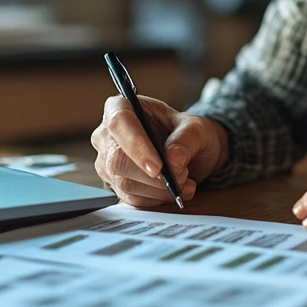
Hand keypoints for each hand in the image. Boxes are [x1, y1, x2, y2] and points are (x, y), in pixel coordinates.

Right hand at [91, 96, 228, 208]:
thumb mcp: (198, 128)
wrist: (190, 153)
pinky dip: (156, 198)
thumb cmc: (188, 134)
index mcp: (121, 107)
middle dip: (153, 176)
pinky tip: (173, 190)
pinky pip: (131, 198)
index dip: (136, 146)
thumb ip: (187, 139)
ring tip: (183, 181)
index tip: (158, 167)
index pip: (119, 122)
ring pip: (124, 183)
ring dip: (159, 189)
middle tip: (182, 176)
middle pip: (117, 159)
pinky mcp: (114, 184)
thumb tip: (173, 158)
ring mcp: (107, 161)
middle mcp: (107, 134)